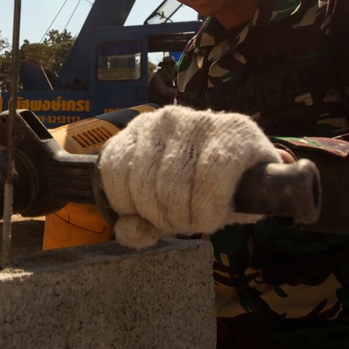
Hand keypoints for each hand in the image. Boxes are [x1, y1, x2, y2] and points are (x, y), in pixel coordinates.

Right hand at [97, 106, 280, 248]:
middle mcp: (197, 120)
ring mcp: (162, 121)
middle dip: (173, 218)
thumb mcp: (231, 209)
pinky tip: (135, 206)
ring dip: (147, 213)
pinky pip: (114, 168)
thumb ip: (196, 221)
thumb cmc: (228, 187)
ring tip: (160, 216)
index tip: (207, 225)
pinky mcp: (134, 128)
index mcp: (235, 133)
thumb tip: (137, 229)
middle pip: (172, 184)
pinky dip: (120, 199)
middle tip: (181, 224)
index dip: (205, 213)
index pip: (212, 178)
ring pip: (141, 181)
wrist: (216, 158)